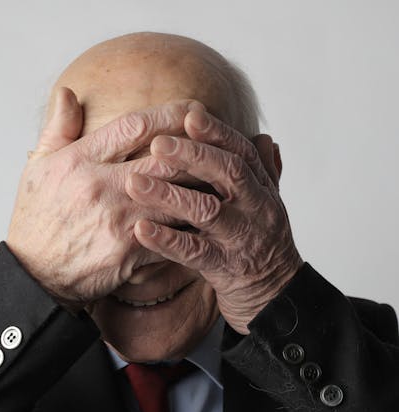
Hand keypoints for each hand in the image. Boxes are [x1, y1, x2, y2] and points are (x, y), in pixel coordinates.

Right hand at [7, 87, 201, 309]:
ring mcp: (118, 220)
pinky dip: (190, 226)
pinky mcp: (128, 251)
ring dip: (202, 187)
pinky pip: (170, 235)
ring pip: (175, 197)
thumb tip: (68, 91)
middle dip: (197, 146)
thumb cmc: (37, 220)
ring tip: (226, 177)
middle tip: (221, 137)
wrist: (33, 275)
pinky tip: (209, 219)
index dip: (169, 114)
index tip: (193, 107)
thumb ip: (57, 128)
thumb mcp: (37, 168)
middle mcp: (102, 186)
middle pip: (164, 159)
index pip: (134, 127)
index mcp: (80, 160)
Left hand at [125, 109, 302, 333]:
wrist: (275, 297)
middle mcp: (256, 209)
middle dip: (193, 155)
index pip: (242, 152)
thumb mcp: (270, 205)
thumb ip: (265, 172)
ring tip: (135, 183)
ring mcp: (241, 239)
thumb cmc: (263, 245)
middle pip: (227, 173)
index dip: (217, 132)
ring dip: (170, 195)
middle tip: (157, 144)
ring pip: (207, 211)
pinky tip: (140, 230)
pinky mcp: (225, 269)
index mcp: (263, 189)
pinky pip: (194, 252)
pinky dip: (167, 240)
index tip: (189, 114)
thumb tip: (264, 137)